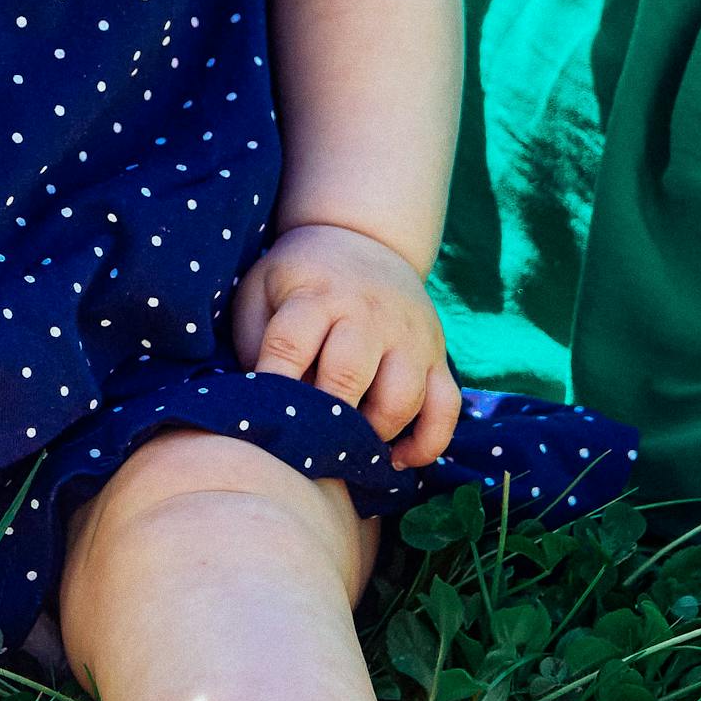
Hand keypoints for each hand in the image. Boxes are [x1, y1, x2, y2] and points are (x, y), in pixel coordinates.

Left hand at [231, 222, 460, 468]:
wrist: (366, 240)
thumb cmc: (302, 280)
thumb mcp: (264, 290)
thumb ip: (254, 342)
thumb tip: (259, 406)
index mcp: (317, 295)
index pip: (290, 345)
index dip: (272, 387)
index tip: (261, 420)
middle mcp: (369, 313)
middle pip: (348, 376)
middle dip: (324, 419)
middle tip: (305, 446)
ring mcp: (410, 336)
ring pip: (402, 398)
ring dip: (373, 435)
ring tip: (347, 451)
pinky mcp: (439, 356)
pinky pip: (446, 409)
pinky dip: (428, 443)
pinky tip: (397, 460)